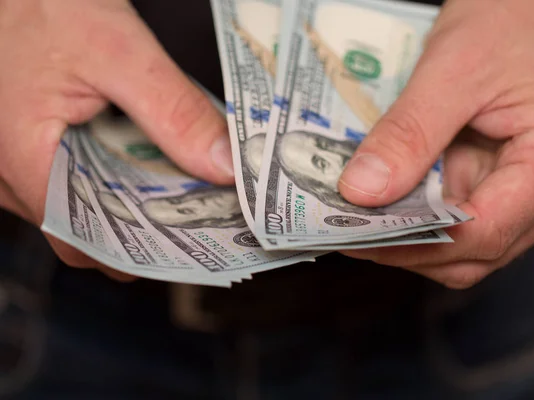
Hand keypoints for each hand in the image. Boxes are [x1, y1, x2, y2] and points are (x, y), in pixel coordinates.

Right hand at [0, 0, 233, 280]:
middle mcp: (8, 172)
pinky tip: (145, 156)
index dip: (143, 250)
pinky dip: (111, 173)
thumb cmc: (40, 2)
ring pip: (80, 203)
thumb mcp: (120, 52)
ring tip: (180, 186)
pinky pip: (71, 174)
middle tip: (198, 214)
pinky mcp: (25, 142)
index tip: (191, 244)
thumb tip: (224, 166)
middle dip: (145, 226)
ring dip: (130, 199)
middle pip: (87, 228)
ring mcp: (13, 159)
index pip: (87, 242)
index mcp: (21, 160)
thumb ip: (174, 111)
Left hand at [338, 0, 533, 288]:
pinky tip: (392, 201)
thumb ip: (409, 134)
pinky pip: (471, 215)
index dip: (417, 245)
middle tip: (351, 235)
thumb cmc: (514, 17)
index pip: (486, 232)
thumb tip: (361, 192)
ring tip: (364, 222)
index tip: (358, 238)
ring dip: (418, 237)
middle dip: (412, 249)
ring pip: (474, 242)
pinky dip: (429, 216)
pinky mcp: (517, 179)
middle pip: (480, 249)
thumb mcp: (452, 69)